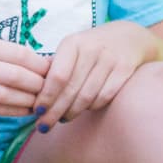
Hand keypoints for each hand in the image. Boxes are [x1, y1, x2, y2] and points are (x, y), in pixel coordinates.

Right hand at [0, 35, 51, 118]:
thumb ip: (16, 57)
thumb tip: (52, 64)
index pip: (20, 54)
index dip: (40, 65)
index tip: (54, 72)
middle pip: (15, 76)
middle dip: (37, 85)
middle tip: (51, 90)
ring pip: (7, 95)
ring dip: (29, 101)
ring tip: (42, 102)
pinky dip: (17, 111)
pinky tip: (28, 111)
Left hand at [36, 19, 159, 123]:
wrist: (130, 37)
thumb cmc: (91, 47)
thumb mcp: (72, 49)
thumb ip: (55, 67)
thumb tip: (31, 95)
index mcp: (72, 44)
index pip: (57, 76)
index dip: (46, 97)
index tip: (37, 112)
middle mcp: (91, 50)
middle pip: (70, 90)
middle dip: (55, 112)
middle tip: (45, 126)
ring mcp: (110, 60)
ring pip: (87, 97)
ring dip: (72, 112)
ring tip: (63, 118)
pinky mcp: (125, 70)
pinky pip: (104, 97)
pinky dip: (92, 107)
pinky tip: (85, 109)